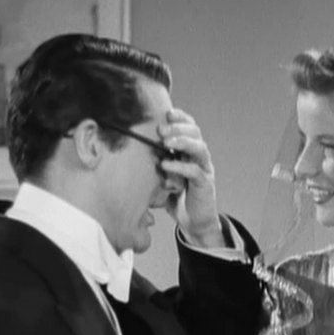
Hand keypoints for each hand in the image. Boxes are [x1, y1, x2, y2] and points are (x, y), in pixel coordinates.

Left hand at [158, 109, 222, 246]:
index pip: (189, 127)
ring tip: (167, 142)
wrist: (194, 222)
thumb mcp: (161, 175)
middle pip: (196, 133)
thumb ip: (153, 162)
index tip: (166, 113)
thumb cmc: (176, 197)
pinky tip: (166, 165)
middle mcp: (200, 158)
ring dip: (183, 142)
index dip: (180, 118)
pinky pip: (195, 172)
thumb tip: (128, 149)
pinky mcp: (205, 185)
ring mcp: (205, 170)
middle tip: (161, 130)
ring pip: (200, 149)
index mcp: (190, 151)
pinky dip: (180, 167)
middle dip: (179, 128)